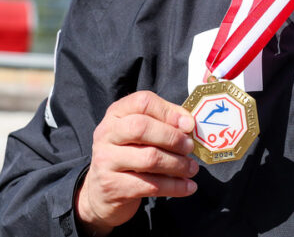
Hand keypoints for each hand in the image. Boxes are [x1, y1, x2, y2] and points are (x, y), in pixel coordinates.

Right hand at [75, 91, 197, 235]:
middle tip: (189, 147)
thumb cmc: (130, 154)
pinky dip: (175, 187)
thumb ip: (164, 122)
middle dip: (172, 138)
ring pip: (149, 159)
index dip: (168, 112)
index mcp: (116, 114)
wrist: (102, 192)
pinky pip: (150, 186)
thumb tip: (189, 124)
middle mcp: (106, 134)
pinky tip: (188, 187)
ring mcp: (106, 161)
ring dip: (178, 165)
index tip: (188, 125)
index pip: (142, 102)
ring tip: (192, 169)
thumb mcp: (141, 133)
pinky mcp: (112, 187)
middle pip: (141, 128)